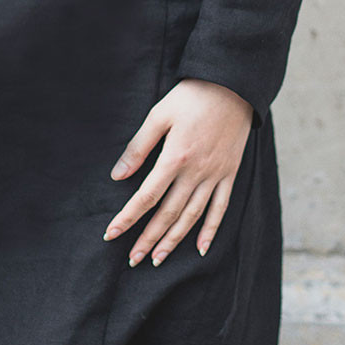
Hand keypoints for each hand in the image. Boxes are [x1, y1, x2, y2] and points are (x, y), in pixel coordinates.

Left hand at [103, 78, 253, 265]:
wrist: (234, 85)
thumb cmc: (192, 96)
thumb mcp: (159, 115)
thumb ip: (138, 147)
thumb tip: (117, 176)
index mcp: (175, 157)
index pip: (147, 197)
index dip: (128, 218)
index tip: (111, 234)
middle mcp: (196, 172)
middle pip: (168, 213)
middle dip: (148, 238)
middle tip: (133, 259)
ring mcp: (215, 174)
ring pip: (192, 216)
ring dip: (174, 240)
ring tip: (158, 259)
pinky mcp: (229, 173)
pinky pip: (221, 207)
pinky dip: (211, 230)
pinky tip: (200, 248)